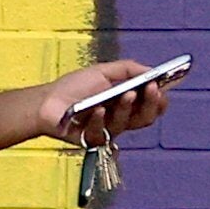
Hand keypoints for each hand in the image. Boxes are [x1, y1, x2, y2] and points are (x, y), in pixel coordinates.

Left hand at [39, 59, 173, 145]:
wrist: (46, 101)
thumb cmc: (74, 87)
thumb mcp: (102, 71)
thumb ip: (127, 69)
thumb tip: (152, 71)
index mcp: (125, 103)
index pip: (150, 107)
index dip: (159, 100)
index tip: (163, 88)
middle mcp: (120, 118)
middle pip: (145, 118)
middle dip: (151, 103)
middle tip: (152, 89)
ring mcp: (107, 130)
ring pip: (126, 123)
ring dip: (127, 107)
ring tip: (126, 94)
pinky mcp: (93, 139)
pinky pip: (102, 131)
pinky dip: (99, 118)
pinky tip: (98, 109)